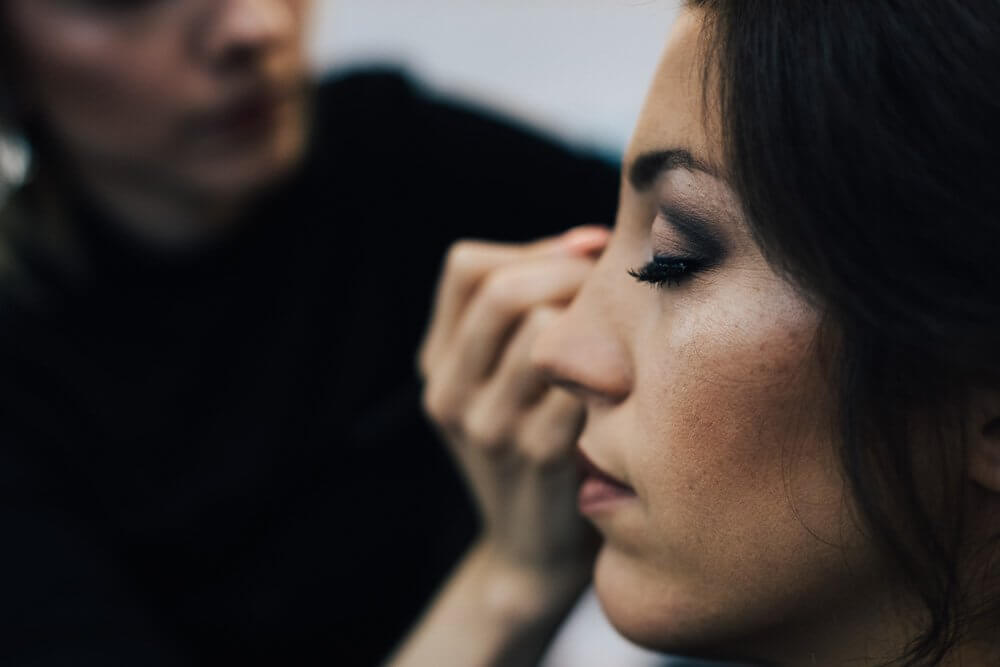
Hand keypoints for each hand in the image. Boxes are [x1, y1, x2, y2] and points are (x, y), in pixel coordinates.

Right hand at [419, 226, 609, 590]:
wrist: (533, 549)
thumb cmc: (537, 439)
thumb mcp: (502, 379)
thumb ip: (525, 312)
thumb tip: (592, 241)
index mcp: (437, 363)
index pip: (466, 268)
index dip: (535, 249)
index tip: (589, 253)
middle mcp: (449, 393)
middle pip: (502, 292)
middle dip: (570, 277)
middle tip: (613, 293)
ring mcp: (488, 428)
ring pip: (541, 331)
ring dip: (595, 322)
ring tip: (623, 335)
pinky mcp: (536, 457)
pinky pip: (578, 382)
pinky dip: (610, 367)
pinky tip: (629, 378)